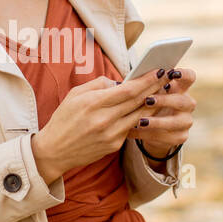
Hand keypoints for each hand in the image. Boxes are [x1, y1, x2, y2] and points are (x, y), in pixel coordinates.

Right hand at [32, 71, 164, 181]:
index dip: (146, 80)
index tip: (158, 70)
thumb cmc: (64, 119)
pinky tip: (149, 109)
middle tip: (168, 77)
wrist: (54, 151)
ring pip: (139, 116)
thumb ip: (99, 85)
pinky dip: (141, 118)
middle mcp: (104, 120)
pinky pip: (132, 128)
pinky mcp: (114, 146)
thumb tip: (120, 82)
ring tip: (163, 91)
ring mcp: (110, 135)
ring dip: (153, 103)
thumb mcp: (75, 95)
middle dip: (155, 87)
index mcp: (93, 103)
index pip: (128, 89)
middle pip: (137, 101)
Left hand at [133, 68, 195, 156]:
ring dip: (157, 121)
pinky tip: (133, 132)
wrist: (153, 129)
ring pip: (175, 122)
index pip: (190, 77)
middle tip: (148, 100)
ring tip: (140, 121)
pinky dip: (148, 134)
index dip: (184, 74)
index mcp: (180, 88)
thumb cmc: (149, 104)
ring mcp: (186, 121)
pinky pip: (165, 137)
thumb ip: (142, 87)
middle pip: (182, 101)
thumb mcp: (148, 93)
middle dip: (165, 100)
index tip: (172, 73)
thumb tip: (118, 84)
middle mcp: (187, 104)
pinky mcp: (180, 137)